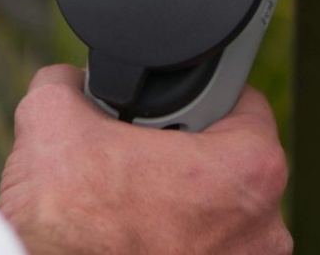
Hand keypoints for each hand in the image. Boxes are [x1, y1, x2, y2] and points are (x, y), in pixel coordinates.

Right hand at [0, 65, 291, 254]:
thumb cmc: (65, 223)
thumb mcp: (53, 118)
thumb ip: (72, 83)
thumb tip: (71, 82)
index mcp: (251, 169)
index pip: (241, 103)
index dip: (197, 98)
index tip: (169, 113)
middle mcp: (266, 228)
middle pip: (231, 165)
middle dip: (187, 159)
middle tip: (137, 162)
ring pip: (219, 217)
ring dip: (182, 208)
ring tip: (132, 205)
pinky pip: (206, 253)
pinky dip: (175, 245)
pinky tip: (134, 240)